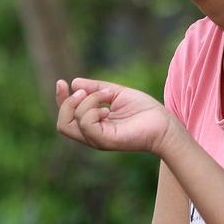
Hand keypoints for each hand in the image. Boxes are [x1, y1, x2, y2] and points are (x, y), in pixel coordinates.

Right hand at [55, 78, 174, 155]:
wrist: (163, 123)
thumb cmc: (143, 110)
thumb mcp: (115, 92)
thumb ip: (95, 89)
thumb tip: (74, 83)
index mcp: (93, 124)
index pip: (66, 117)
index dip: (60, 99)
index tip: (62, 82)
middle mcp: (92, 134)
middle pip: (62, 124)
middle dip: (67, 103)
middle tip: (85, 92)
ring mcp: (97, 140)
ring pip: (71, 123)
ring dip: (85, 103)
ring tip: (105, 97)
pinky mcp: (105, 141)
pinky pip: (86, 124)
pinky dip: (92, 111)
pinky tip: (108, 109)